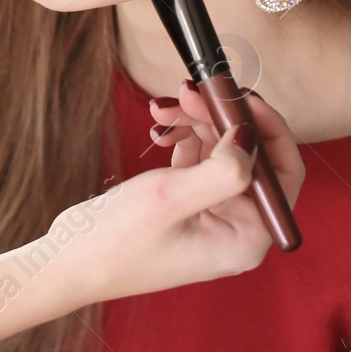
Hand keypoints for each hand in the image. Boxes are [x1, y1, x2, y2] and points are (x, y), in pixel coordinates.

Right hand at [47, 83, 305, 304]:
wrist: (67, 261)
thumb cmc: (116, 243)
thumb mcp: (170, 198)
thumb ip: (223, 169)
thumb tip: (251, 134)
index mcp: (246, 237)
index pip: (282, 173)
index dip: (267, 128)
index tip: (239, 95)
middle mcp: (236, 227)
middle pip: (250, 155)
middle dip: (220, 117)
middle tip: (189, 90)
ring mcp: (211, 215)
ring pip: (221, 150)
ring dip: (195, 121)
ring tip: (162, 108)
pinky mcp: (188, 204)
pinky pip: (198, 158)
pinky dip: (182, 136)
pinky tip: (158, 129)